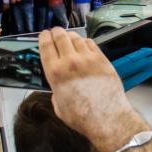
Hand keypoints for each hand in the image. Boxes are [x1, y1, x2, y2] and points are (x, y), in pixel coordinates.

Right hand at [38, 28, 145, 151]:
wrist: (107, 118)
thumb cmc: (83, 117)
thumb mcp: (59, 106)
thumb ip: (56, 91)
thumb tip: (59, 87)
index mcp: (55, 73)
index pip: (46, 46)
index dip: (44, 37)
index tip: (44, 35)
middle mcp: (70, 62)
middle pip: (61, 36)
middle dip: (57, 33)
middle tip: (56, 33)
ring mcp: (88, 59)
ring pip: (76, 38)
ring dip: (71, 36)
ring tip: (70, 39)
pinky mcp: (102, 60)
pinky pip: (91, 44)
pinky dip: (85, 42)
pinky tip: (84, 46)